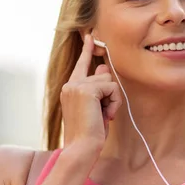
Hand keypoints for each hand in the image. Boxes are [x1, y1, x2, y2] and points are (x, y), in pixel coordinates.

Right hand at [60, 34, 121, 151]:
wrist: (82, 148)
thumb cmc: (90, 134)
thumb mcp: (97, 108)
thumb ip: (98, 88)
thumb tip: (103, 68)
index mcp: (70, 89)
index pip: (81, 65)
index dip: (88, 50)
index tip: (91, 36)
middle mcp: (70, 85)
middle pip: (103, 75)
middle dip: (110, 95)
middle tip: (103, 115)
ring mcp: (76, 86)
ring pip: (108, 81)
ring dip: (112, 100)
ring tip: (103, 116)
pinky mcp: (86, 89)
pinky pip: (112, 87)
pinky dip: (114, 102)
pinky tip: (106, 116)